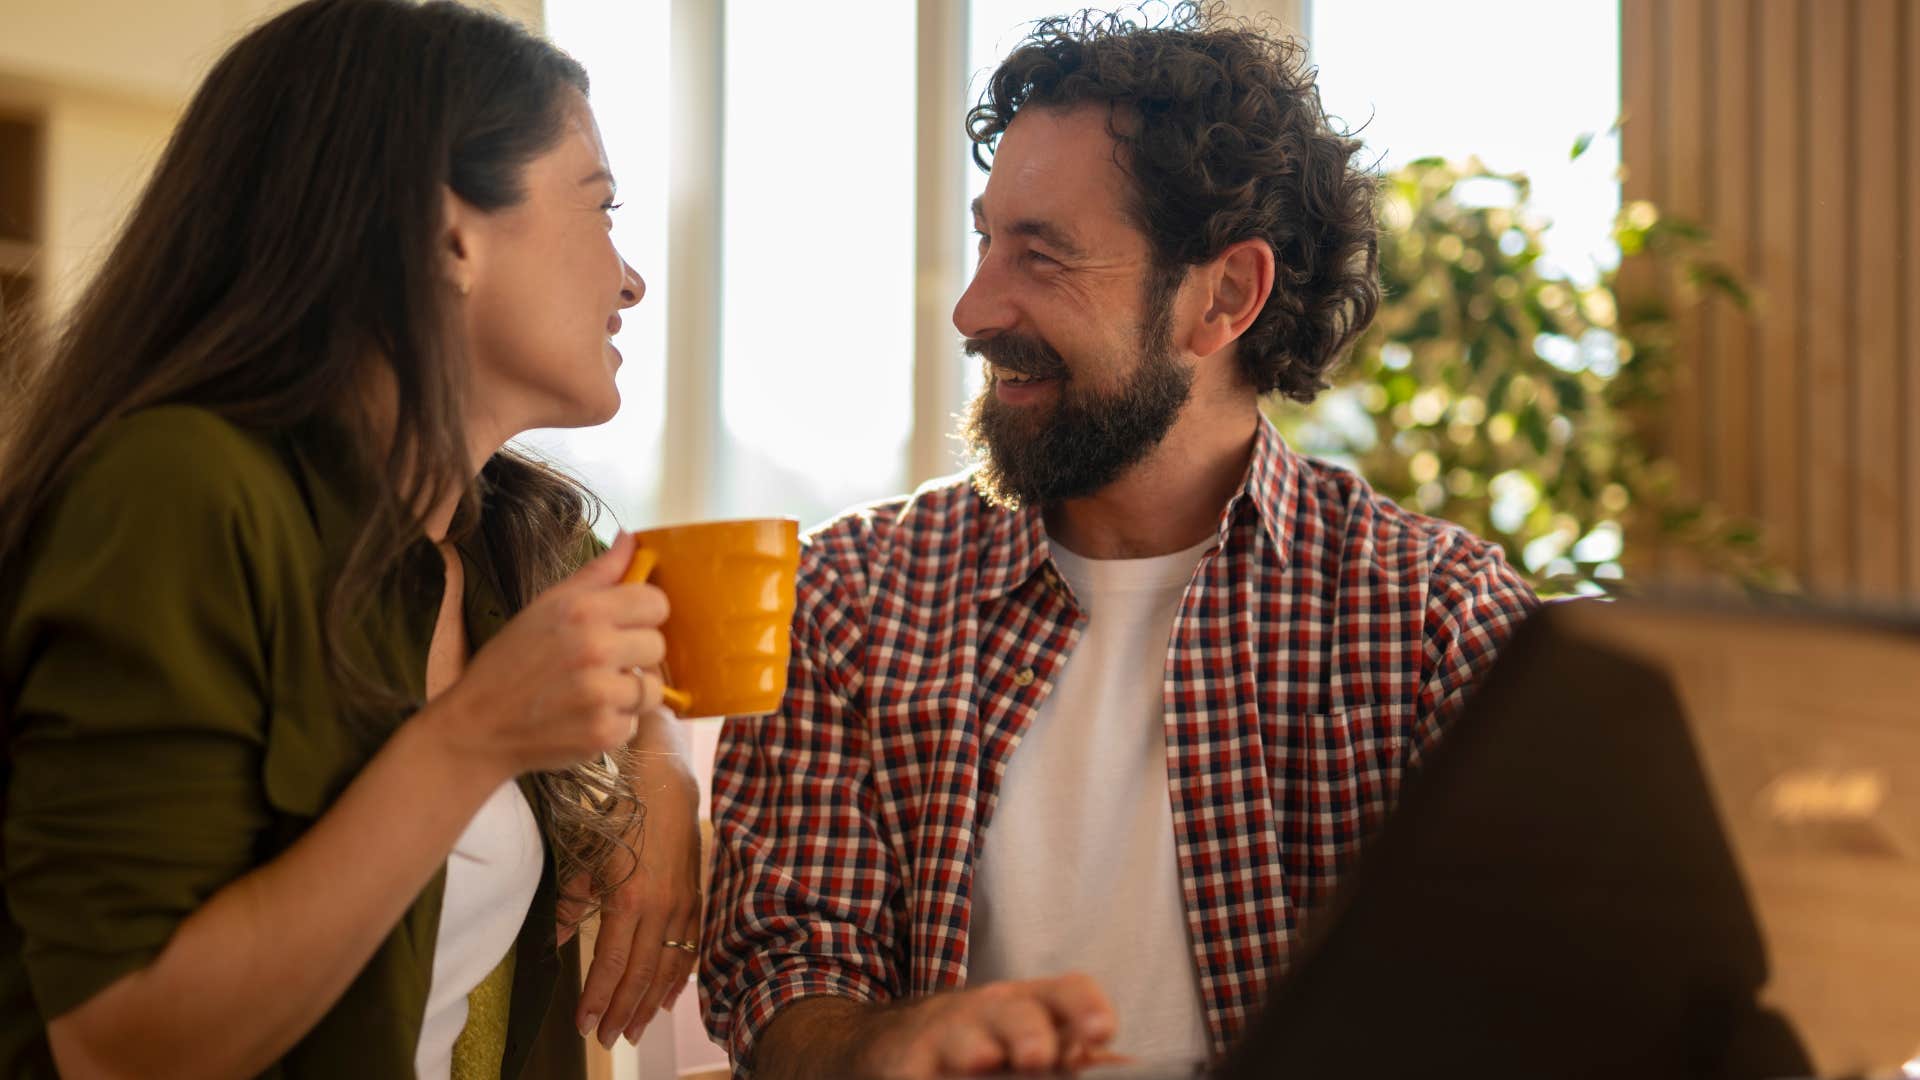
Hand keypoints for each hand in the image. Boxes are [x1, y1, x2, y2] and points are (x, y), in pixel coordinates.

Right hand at [424, 532, 668, 777]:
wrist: (477, 727)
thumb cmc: (512, 662)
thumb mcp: (547, 606)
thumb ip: (597, 573)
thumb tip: (631, 538)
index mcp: (582, 610)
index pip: (656, 602)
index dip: (644, 614)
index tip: (626, 624)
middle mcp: (595, 648)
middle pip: (658, 645)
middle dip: (634, 654)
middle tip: (601, 662)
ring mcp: (601, 694)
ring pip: (652, 687)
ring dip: (628, 691)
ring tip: (591, 690)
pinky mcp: (604, 732)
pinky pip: (635, 721)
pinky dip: (614, 722)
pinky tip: (582, 716)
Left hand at [558, 735, 702, 1048]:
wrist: (666, 780)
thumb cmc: (619, 811)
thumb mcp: (585, 852)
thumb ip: (571, 900)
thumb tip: (555, 939)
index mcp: (628, 899)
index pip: (610, 963)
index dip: (596, 998)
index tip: (582, 1024)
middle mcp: (659, 908)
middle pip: (640, 974)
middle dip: (622, 1011)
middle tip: (606, 1039)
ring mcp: (682, 904)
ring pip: (667, 967)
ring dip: (649, 1002)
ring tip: (633, 1030)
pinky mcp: (695, 897)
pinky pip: (690, 947)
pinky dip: (679, 976)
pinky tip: (668, 997)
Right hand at [853, 974, 1119, 1078]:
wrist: (894, 1039)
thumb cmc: (979, 1040)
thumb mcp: (1025, 1036)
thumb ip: (1068, 1049)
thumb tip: (1113, 1066)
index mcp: (1030, 1003)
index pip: (1068, 990)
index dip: (1086, 1007)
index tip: (1101, 1032)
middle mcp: (990, 1012)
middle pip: (1016, 1012)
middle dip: (1028, 1032)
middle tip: (1038, 1056)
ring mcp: (946, 1036)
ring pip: (964, 1039)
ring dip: (976, 1053)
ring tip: (985, 1060)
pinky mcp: (909, 1063)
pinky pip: (923, 1071)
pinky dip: (934, 1077)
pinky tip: (939, 1079)